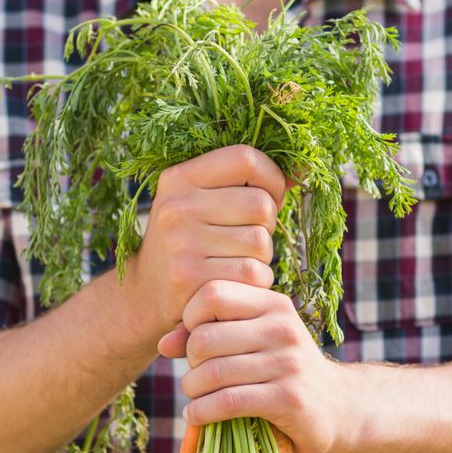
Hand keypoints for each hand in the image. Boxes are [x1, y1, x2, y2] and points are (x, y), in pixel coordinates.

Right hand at [126, 145, 288, 337]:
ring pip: (261, 242)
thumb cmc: (190, 241)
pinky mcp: (191, 280)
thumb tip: (304, 167)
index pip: (245, 157)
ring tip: (238, 260)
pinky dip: (256, 281)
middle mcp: (176, 207)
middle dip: (267, 223)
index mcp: (179, 178)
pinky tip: (237, 283)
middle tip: (248, 236)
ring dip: (262, 256)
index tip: (270, 196)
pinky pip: (253, 274)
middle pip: (260, 204)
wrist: (146, 294)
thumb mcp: (204, 202)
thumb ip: (249, 183)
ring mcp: (181, 244)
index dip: (271, 177)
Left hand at [157, 280, 344, 452]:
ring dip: (192, 392)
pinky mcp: (288, 398)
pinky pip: (227, 402)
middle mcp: (282, 327)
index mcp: (273, 304)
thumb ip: (208, 334)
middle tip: (197, 376)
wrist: (338, 408)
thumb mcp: (253, 342)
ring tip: (196, 398)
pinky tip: (198, 416)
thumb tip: (163, 343)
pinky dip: (202, 412)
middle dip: (190, 362)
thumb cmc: (283, 371)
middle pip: (204, 337)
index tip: (192, 341)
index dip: (189, 318)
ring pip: (211, 372)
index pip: (212, 294)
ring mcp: (288, 363)